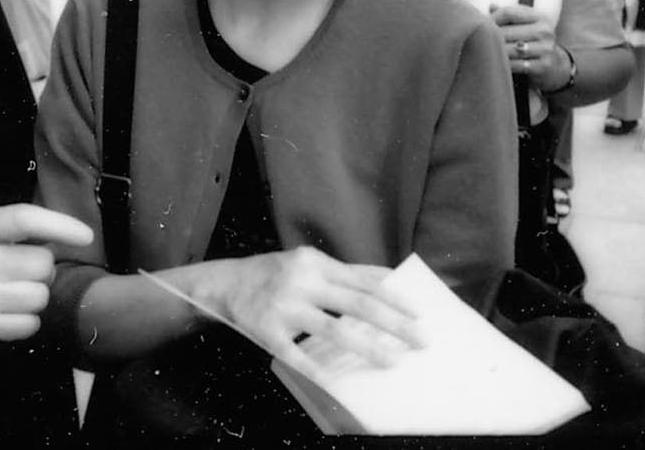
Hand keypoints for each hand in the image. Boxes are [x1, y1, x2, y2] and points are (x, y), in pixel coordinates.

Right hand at [0, 204, 92, 391]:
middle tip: (20, 276)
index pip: (24, 218)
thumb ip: (16, 233)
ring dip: (34, 300)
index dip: (60, 225)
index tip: (86, 235)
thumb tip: (70, 235)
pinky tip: (5, 317)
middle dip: (42, 273)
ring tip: (10, 298)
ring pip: (40, 296)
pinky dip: (25, 323)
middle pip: (42, 263)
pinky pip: (31, 323)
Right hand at [209, 247, 424, 373]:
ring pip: (332, 329)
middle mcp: (302, 281)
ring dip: (367, 347)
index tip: (419, 312)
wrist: (224, 283)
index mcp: (315, 263)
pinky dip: (316, 369)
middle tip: (420, 340)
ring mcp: (284, 306)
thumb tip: (387, 280)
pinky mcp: (267, 330)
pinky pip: (296, 354)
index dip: (394, 297)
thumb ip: (342, 273)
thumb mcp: (307, 263)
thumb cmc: (273, 275)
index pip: (363, 280)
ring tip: (392, 362)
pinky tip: (335, 382)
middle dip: (394, 323)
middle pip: (356, 304)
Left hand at [488, 3, 570, 91]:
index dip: (491, 19)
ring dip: (497, 53)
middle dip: (491, 39)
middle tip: (481, 44)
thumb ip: (509, 16)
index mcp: (539, 17)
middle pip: (506, 32)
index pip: (508, 12)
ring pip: (510, 49)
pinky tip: (500, 65)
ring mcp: (546, 49)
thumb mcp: (525, 26)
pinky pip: (516, 65)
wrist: (554, 66)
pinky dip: (506, 66)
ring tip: (488, 54)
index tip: (482, 28)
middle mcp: (545, 31)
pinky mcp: (544, 66)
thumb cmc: (532, 42)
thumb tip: (492, 6)